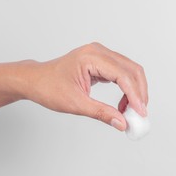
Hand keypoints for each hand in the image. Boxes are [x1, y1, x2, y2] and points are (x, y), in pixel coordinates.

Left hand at [20, 42, 148, 130]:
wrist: (35, 80)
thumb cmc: (49, 87)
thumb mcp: (76, 104)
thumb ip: (102, 113)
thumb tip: (122, 123)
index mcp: (91, 57)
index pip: (123, 75)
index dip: (135, 95)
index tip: (140, 113)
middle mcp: (98, 52)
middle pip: (132, 70)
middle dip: (140, 92)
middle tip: (140, 113)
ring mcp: (100, 55)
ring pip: (130, 71)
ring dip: (135, 91)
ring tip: (130, 111)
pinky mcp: (101, 62)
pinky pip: (122, 73)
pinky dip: (127, 89)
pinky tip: (123, 104)